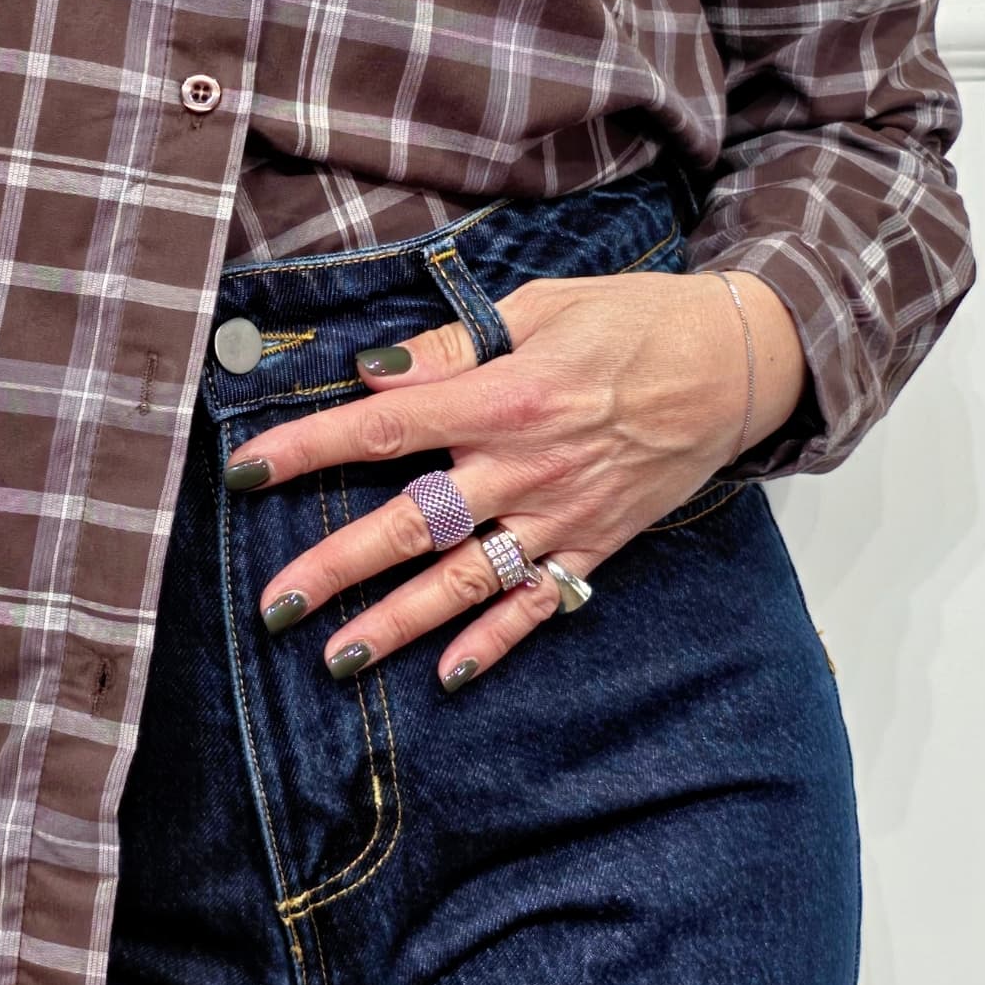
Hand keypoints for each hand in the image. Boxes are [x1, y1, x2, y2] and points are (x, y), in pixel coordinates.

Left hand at [223, 267, 808, 691]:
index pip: (386, 426)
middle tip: (275, 604)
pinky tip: (450, 677)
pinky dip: (496, 643)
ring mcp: (562, 514)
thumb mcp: (542, 307)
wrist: (738, 364)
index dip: (309, 448)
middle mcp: (526, 465)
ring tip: (338, 658)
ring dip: (400, 623)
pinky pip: (539, 603)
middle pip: (413, 522)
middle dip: (338, 567)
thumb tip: (374, 373)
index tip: (245, 470)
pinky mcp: (596, 544)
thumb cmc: (636, 320)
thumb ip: (453, 347)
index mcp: (505, 395)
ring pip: (466, 579)